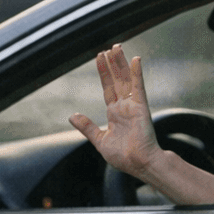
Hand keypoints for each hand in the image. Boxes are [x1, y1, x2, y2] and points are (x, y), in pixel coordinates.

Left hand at [69, 44, 160, 179]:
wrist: (138, 165)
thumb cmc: (123, 157)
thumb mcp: (100, 140)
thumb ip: (87, 127)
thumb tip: (72, 116)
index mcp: (115, 113)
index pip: (108, 88)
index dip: (104, 73)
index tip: (100, 58)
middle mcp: (124, 106)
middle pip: (117, 80)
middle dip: (113, 64)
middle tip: (110, 48)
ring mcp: (133, 105)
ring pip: (126, 79)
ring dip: (121, 63)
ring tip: (117, 48)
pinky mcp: (141, 107)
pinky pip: (138, 87)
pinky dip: (137, 74)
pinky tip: (135, 60)